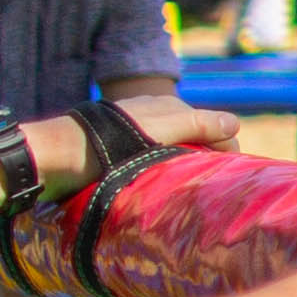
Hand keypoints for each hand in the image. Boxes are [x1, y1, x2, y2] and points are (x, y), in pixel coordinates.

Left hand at [77, 92, 239, 174]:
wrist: (62, 155)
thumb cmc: (114, 142)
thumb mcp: (163, 129)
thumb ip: (199, 125)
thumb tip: (235, 124)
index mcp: (171, 106)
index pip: (215, 127)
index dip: (226, 151)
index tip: (230, 177)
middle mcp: (157, 116)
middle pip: (196, 137)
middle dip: (208, 158)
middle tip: (211, 187)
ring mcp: (140, 132)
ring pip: (177, 148)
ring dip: (187, 166)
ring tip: (188, 190)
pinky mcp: (124, 149)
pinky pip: (157, 158)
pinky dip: (166, 169)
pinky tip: (162, 185)